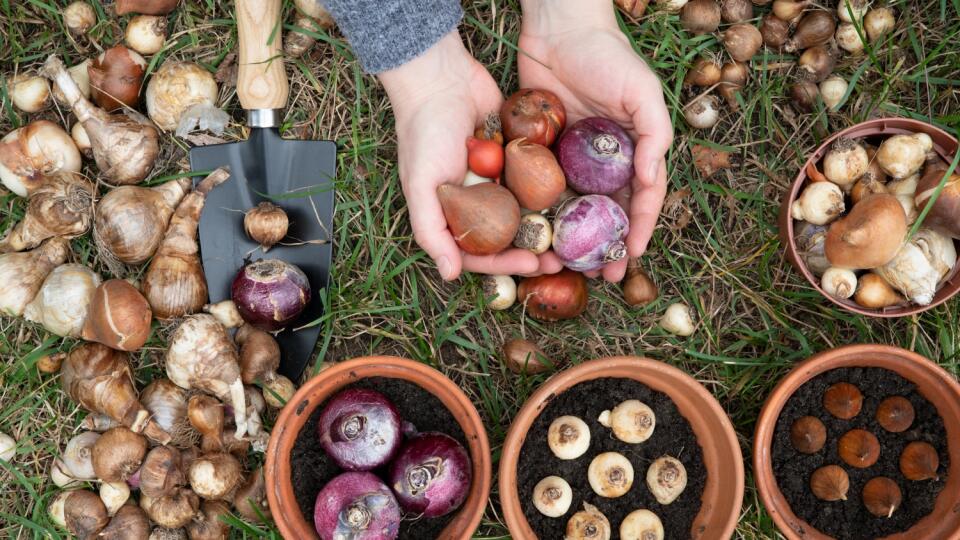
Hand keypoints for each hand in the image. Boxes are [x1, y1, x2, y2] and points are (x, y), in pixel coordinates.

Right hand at [381, 31, 557, 279]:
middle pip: (509, 237)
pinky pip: (537, 179)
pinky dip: (553, 191)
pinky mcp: (516, 156)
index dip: (505, 263)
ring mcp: (498, 179)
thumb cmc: (424, 133)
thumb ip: (431, 231)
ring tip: (574, 236)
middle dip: (534, 251)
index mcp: (452, 214)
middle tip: (561, 260)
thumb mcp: (421, 185)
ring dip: (549, 226)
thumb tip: (450, 275)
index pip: (480, 252)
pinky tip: (576, 201)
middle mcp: (476, 202)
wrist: (442, 78)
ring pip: (527, 211)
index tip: (532, 265)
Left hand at [518, 0, 672, 281]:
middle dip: (607, 245)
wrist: (558, 27)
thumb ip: (653, 135)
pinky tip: (537, 235)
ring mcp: (572, 157)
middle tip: (601, 275)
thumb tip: (652, 180)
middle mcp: (604, 159)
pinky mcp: (541, 151)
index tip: (630, 257)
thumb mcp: (641, 91)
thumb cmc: (607, 55)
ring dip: (574, 238)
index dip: (638, 229)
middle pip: (608, 211)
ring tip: (568, 265)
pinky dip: (543, 212)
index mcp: (634, 149)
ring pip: (575, 207)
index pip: (642, 198)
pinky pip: (542, 187)